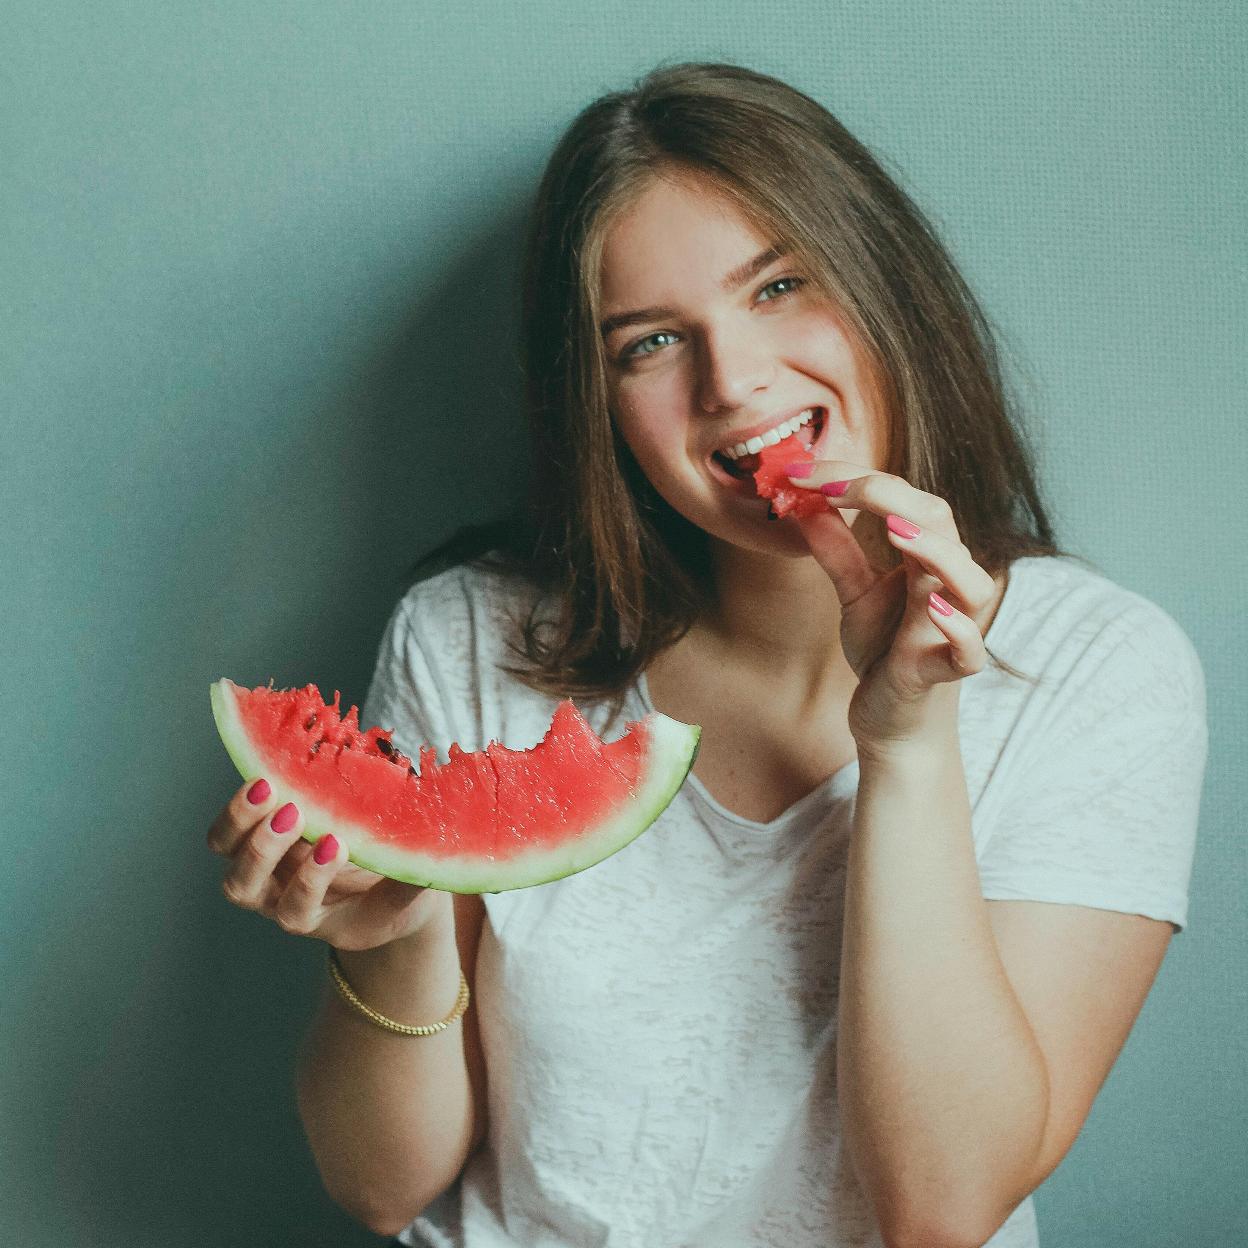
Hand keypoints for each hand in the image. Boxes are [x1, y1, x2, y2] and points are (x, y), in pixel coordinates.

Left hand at [207, 780, 448, 951]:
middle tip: (293, 813)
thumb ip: (412, 878)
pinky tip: (267, 773)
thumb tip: (434, 845)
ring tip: (268, 787)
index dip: (310, 880)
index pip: (297, 910)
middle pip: (244, 887)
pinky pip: (230, 824)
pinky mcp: (255, 836)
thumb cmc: (392, 894)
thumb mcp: (407, 895)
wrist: (371, 889)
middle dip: (264, 849)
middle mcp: (275, 897)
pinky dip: (241, 803)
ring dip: (242, 821)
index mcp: (314, 918)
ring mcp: (261, 867)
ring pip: (228, 853)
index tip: (337, 844)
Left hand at [786, 461, 1000, 750]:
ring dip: (936, 552)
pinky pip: (969, 650)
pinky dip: (956, 629)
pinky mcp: (946, 672)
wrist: (892, 721)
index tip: (802, 473)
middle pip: (939, 523)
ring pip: (969, 581)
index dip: (855, 480)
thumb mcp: (854, 595)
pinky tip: (930, 608)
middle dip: (887, 495)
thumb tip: (806, 505)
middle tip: (831, 484)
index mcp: (926, 558)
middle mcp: (947, 585)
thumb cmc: (884, 651)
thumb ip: (837, 552)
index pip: (902, 500)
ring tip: (895, 528)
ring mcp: (952, 628)